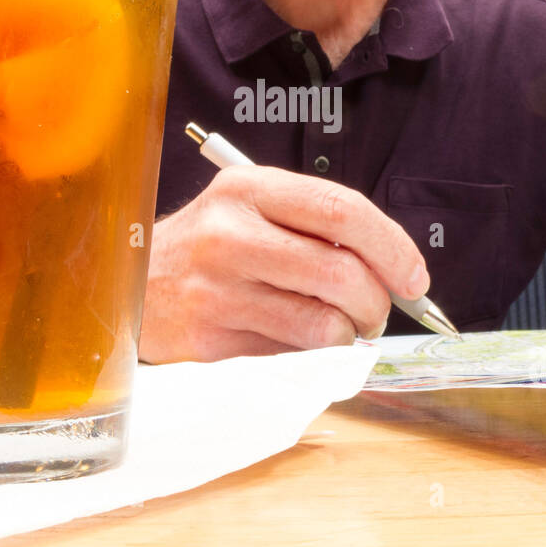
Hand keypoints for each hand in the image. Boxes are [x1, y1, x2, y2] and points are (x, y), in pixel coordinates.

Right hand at [139, 166, 429, 362]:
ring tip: (339, 330)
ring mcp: (217, 291)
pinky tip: (298, 344)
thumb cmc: (211, 246)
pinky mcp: (210, 342)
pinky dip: (311, 358)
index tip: (413, 278)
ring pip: (323, 325)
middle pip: (341, 274)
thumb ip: (315, 225)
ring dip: (348, 337)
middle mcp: (230, 235)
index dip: (393, 247)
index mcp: (248, 189)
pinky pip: (291, 358)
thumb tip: (395, 270)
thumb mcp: (252, 208)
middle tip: (376, 313)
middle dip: (377, 304)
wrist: (132, 281)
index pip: (343, 211)